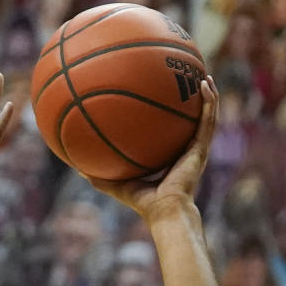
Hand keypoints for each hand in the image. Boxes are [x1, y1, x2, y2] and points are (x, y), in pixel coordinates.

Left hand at [84, 77, 218, 224]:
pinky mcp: (201, 149)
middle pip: (191, 122)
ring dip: (207, 96)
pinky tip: (205, 83)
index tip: (165, 98)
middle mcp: (185, 151)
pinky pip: (208, 121)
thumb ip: (99, 175)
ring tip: (204, 75)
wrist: (164, 210)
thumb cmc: (143, 202)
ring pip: (206, 117)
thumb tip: (75, 168)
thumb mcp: (116, 184)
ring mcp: (196, 149)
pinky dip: (209, 102)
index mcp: (170, 157)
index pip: (171, 134)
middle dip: (191, 102)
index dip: (170, 118)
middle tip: (187, 80)